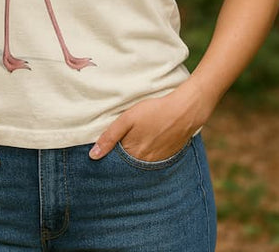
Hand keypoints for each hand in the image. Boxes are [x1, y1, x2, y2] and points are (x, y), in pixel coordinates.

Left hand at [89, 81, 210, 161]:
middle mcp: (144, 162)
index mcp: (132, 153)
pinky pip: (152, 163)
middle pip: (126, 166)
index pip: (114, 163)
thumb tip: (93, 156)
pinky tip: (147, 144)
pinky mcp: (167, 158)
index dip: (108, 157)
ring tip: (133, 145)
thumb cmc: (154, 111)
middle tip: (117, 148)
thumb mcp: (128, 118)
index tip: (102, 154)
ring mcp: (157, 162)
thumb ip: (110, 136)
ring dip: (133, 159)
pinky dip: (146, 157)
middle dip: (120, 161)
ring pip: (139, 165)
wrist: (184, 111)